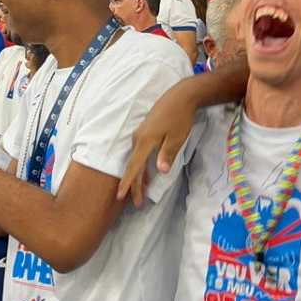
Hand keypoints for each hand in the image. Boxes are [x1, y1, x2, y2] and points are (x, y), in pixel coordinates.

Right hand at [117, 82, 197, 206]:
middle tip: (137, 203)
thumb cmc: (180, 118)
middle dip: (134, 185)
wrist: (180, 97)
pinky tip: (146, 173)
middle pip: (133, 166)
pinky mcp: (144, 132)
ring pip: (136, 160)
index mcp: (145, 141)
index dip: (128, 183)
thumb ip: (167, 155)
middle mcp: (138, 139)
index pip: (134, 167)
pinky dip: (142, 166)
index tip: (120, 196)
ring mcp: (140, 135)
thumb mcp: (177, 138)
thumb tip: (160, 171)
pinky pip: (139, 153)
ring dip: (138, 177)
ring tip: (141, 193)